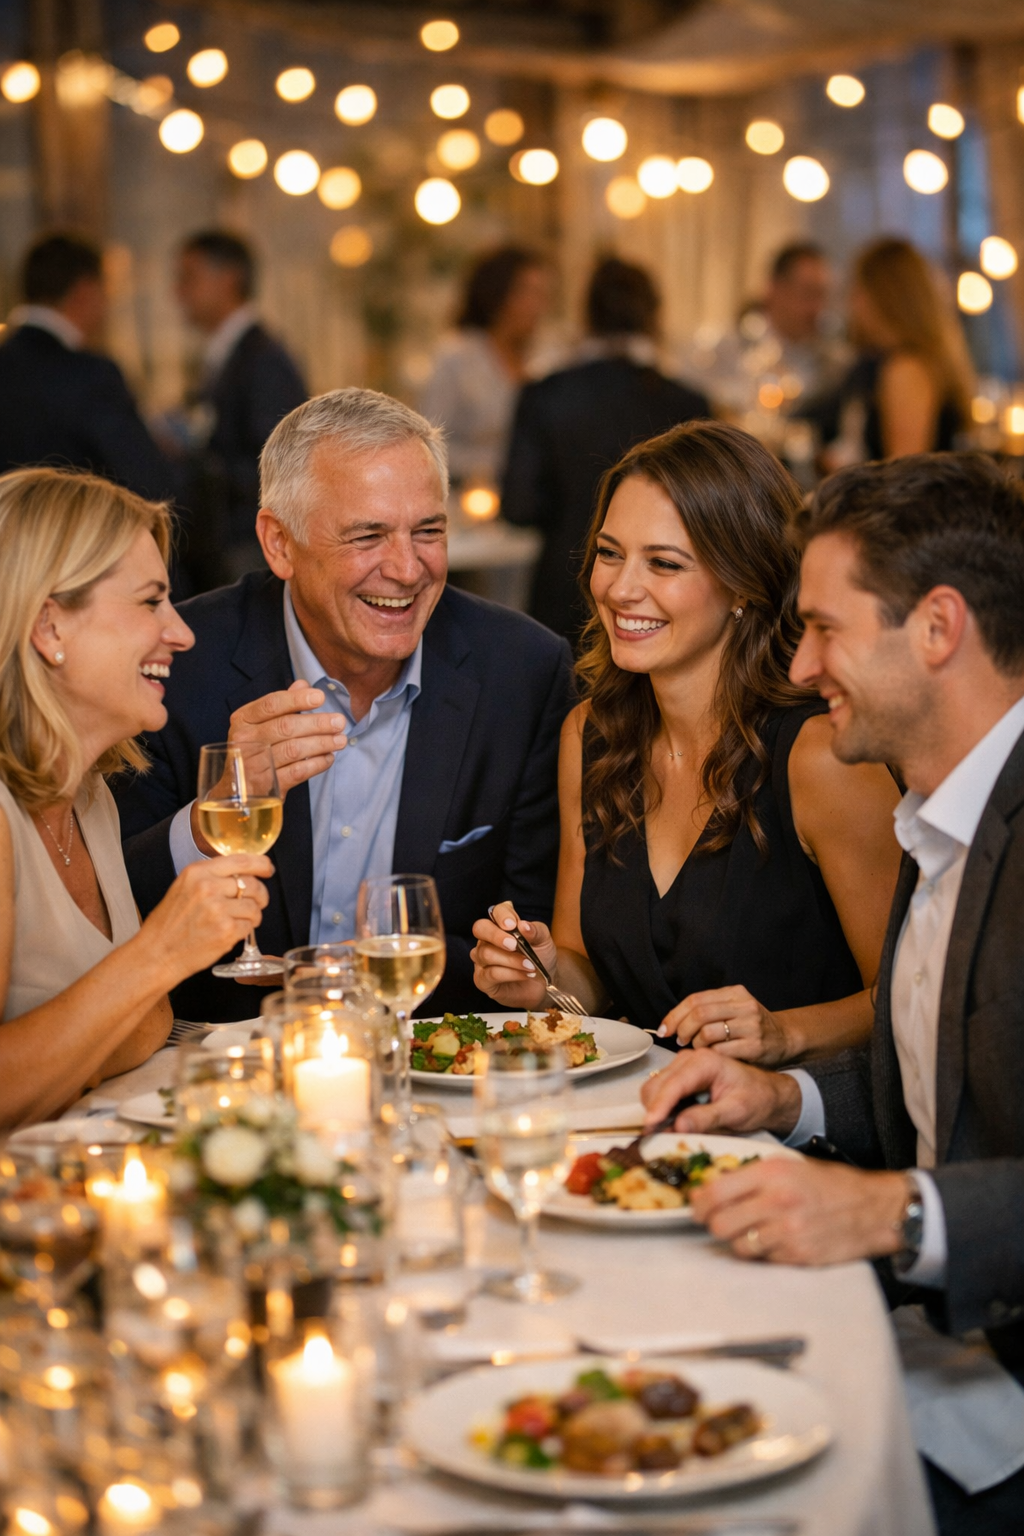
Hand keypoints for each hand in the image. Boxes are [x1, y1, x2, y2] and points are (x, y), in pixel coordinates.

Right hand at [140, 854, 271, 987]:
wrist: (157, 953)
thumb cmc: (169, 924)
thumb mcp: (183, 888)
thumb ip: (210, 877)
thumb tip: (242, 873)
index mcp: (197, 873)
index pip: (241, 860)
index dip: (261, 864)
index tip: (268, 869)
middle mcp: (208, 888)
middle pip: (253, 884)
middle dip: (260, 895)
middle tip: (256, 903)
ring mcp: (218, 910)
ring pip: (254, 907)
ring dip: (253, 915)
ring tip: (239, 921)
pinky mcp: (225, 931)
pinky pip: (249, 926)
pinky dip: (244, 930)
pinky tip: (231, 932)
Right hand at [190, 681, 347, 853]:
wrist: (235, 791)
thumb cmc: (252, 750)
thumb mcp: (259, 724)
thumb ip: (281, 704)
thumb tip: (302, 684)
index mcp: (243, 720)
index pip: (272, 704)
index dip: (298, 699)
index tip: (320, 697)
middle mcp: (245, 741)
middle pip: (286, 727)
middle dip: (317, 723)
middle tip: (339, 722)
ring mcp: (255, 765)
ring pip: (294, 750)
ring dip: (322, 743)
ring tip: (340, 740)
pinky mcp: (268, 787)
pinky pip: (297, 772)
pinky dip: (317, 764)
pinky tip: (329, 758)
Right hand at [470, 900, 551, 1008]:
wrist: (544, 983)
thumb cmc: (541, 957)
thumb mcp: (544, 941)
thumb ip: (535, 931)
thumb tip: (524, 925)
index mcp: (501, 925)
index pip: (495, 911)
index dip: (502, 915)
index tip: (513, 924)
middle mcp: (487, 940)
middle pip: (480, 928)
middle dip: (496, 936)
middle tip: (514, 945)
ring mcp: (482, 960)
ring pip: (486, 954)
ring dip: (511, 960)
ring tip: (530, 966)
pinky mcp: (482, 980)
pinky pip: (490, 974)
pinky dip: (510, 974)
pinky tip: (524, 975)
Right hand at [640, 1048, 802, 1139]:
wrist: (767, 1094)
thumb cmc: (756, 1099)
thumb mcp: (736, 1112)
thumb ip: (707, 1118)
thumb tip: (678, 1126)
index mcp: (704, 1062)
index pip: (673, 1085)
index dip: (659, 1106)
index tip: (650, 1126)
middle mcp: (688, 1059)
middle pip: (656, 1085)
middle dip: (654, 1111)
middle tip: (658, 1136)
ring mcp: (681, 1067)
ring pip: (653, 1089)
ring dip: (656, 1111)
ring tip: (668, 1130)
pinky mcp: (678, 1077)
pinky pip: (660, 1093)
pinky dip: (661, 1109)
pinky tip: (673, 1121)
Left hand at [658, 986, 788, 1065]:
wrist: (785, 1039)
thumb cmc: (751, 1026)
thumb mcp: (733, 1009)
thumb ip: (708, 1010)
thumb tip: (672, 1022)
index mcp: (735, 993)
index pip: (696, 1000)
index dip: (675, 1015)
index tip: (664, 1029)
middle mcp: (744, 1006)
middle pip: (700, 1014)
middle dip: (683, 1029)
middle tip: (679, 1040)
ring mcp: (751, 1026)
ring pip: (708, 1033)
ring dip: (696, 1044)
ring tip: (697, 1048)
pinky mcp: (755, 1047)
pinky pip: (721, 1052)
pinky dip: (709, 1056)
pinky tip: (711, 1057)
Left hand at [688, 1157, 908, 1265]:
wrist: (873, 1209)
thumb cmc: (830, 1185)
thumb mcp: (789, 1166)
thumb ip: (752, 1176)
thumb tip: (714, 1188)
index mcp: (771, 1174)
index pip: (716, 1192)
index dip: (700, 1203)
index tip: (697, 1206)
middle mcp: (777, 1202)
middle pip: (720, 1224)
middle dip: (714, 1225)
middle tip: (718, 1222)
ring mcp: (788, 1232)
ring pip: (739, 1246)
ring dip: (739, 1241)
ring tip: (750, 1232)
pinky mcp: (799, 1256)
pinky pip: (764, 1260)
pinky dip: (764, 1254)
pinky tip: (775, 1242)